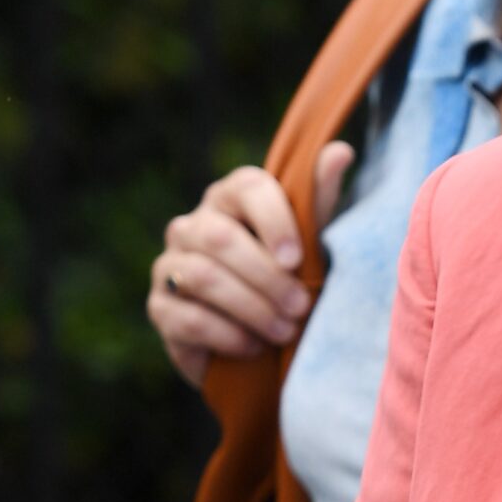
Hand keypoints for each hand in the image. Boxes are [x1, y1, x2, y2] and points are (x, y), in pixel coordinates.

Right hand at [148, 142, 353, 387]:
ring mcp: (170, 266)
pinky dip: (229, 335)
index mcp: (230, 200)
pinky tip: (255, 347)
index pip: (247, 187)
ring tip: (287, 331)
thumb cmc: (291, 284)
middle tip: (302, 306)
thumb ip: (319, 202)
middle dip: (267, 276)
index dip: (274, 220)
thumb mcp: (312, 246)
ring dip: (252, 308)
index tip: (298, 259)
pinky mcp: (160, 309)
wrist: (265, 350)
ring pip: (204, 278)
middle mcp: (192, 226)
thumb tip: (340, 151)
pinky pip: (189, 318)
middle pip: (220, 237)